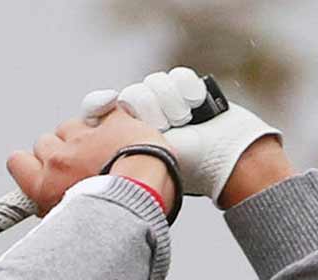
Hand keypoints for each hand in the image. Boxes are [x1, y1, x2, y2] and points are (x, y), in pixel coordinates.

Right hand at [5, 105, 169, 215]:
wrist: (145, 198)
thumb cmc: (113, 216)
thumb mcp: (71, 222)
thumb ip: (54, 208)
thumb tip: (50, 208)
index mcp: (45, 184)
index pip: (17, 162)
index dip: (29, 163)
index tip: (40, 168)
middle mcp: (59, 158)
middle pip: (44, 142)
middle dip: (60, 151)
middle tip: (80, 166)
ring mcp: (85, 137)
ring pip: (72, 125)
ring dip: (84, 135)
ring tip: (103, 153)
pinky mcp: (112, 122)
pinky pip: (106, 111)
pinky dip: (112, 120)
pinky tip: (121, 134)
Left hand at [82, 67, 283, 202]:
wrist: (225, 158)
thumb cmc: (182, 165)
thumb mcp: (141, 160)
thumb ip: (114, 144)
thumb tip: (93, 122)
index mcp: (126, 136)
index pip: (105, 107)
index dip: (110, 105)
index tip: (115, 105)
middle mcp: (144, 117)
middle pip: (134, 93)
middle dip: (151, 109)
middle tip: (166, 126)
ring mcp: (167, 103)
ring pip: (156, 83)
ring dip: (171, 101)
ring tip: (184, 120)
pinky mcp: (188, 91)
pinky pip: (178, 75)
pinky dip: (188, 88)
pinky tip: (196, 104)